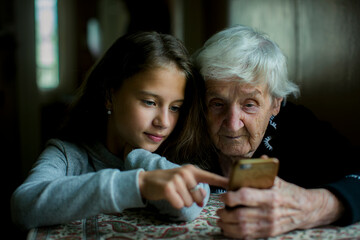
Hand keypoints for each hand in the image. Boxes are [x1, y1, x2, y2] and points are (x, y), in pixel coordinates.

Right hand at [138, 164, 227, 208]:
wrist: (147, 181)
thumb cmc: (169, 182)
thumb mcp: (184, 182)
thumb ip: (196, 188)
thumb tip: (203, 199)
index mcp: (192, 170)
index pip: (210, 177)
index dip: (223, 182)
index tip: (234, 184)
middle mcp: (186, 173)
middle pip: (199, 196)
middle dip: (191, 199)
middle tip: (180, 192)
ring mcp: (176, 179)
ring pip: (189, 202)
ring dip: (182, 201)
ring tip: (173, 193)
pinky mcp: (168, 188)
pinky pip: (180, 204)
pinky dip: (175, 204)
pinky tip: (169, 196)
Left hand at [217, 177, 343, 238]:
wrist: (307, 209)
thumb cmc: (290, 193)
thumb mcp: (279, 180)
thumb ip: (265, 171)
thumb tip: (258, 158)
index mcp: (271, 196)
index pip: (245, 196)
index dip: (230, 197)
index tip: (223, 196)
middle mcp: (270, 212)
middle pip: (240, 215)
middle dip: (225, 213)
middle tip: (219, 209)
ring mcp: (269, 225)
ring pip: (242, 228)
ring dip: (227, 225)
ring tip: (221, 219)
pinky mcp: (269, 233)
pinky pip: (248, 236)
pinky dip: (234, 234)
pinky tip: (227, 228)